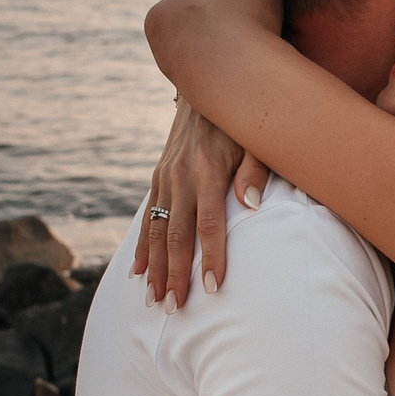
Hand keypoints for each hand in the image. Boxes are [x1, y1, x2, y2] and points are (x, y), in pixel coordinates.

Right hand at [131, 100, 272, 307]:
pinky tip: (138, 272)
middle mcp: (180, 177)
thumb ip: (255, 171)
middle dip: (175, 274)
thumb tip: (250, 205)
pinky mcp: (158, 178)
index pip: (209, 224)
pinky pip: (147, 218)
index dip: (211, 257)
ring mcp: (165, 178)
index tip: (212, 287)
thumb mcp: (256, 139)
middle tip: (174, 308)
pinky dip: (142, 247)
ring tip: (154, 300)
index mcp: (207, 172)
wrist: (204, 88)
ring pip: (156, 231)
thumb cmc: (240, 120)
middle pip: (177, 236)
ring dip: (155, 268)